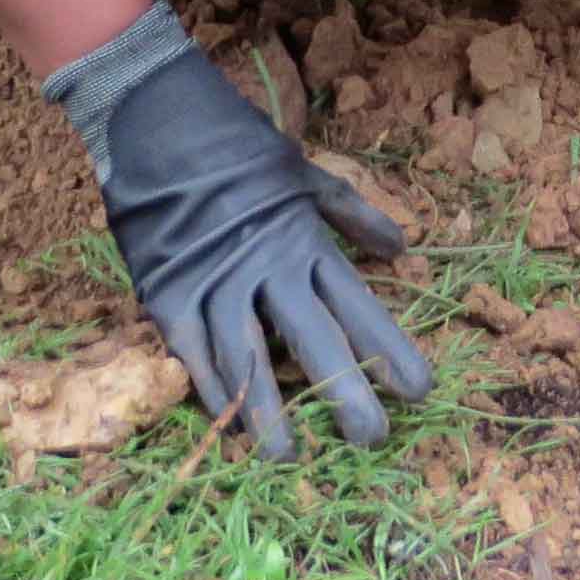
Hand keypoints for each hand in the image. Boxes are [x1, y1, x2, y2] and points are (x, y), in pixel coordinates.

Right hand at [41, 2, 432, 457]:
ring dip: (269, 411)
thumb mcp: (306, 173)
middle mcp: (264, 268)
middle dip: (345, 390)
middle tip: (374, 438)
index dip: (388, 349)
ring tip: (291, 458)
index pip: (357, 305)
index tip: (420, 389)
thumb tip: (403, 249)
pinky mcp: (167, 293)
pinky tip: (228, 425)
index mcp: (304, 241)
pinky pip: (191, 352)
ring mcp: (213, 283)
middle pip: (312, 339)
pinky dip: (211, 390)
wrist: (158, 122)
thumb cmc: (239, 150)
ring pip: (246, 358)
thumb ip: (354, 215)